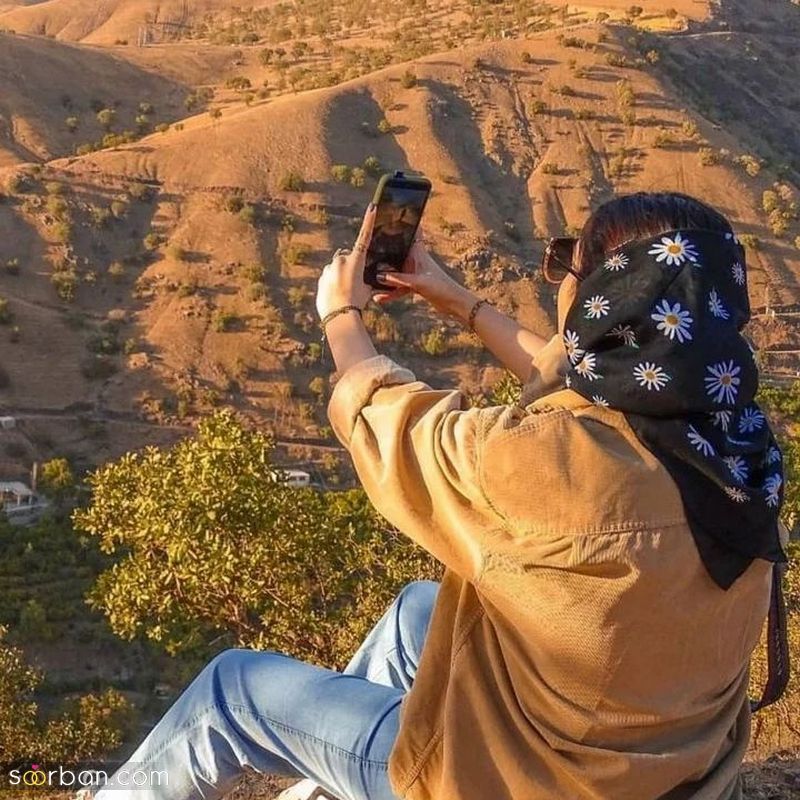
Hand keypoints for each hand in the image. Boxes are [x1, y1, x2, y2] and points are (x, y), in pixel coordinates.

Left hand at [316, 204, 375, 318]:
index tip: (372, 207)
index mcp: (355, 260)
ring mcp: (329, 268)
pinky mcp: (321, 277)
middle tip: (354, 283)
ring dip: (340, 276)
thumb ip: (365, 280)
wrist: (339, 315)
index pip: (364, 237)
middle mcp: (341, 260)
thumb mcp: (367, 290)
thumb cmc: (357, 302)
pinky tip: (337, 296)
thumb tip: (367, 281)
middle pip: (347, 257)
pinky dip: (332, 284)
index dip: (369, 222)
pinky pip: (329, 277)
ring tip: (345, 293)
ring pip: (337, 268)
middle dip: (349, 265)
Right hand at [374, 230, 474, 321]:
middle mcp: (415, 260)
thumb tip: (379, 276)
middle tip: (367, 248)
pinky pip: (397, 287)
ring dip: (384, 277)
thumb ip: (398, 279)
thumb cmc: (441, 288)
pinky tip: (379, 298)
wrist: (454, 304)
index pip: (412, 232)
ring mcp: (414, 273)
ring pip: (395, 272)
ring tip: (369, 280)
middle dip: (383, 251)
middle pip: (397, 252)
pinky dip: (389, 293)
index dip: (405, 222)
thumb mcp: (418, 282)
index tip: (392, 213)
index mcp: (418, 253)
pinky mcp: (414, 286)